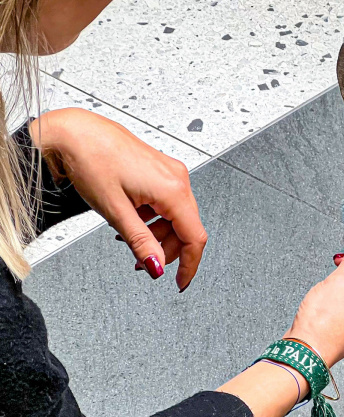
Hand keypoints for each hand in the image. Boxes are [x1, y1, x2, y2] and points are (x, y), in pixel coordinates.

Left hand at [30, 108, 206, 290]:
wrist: (73, 131)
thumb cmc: (90, 158)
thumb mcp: (115, 211)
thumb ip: (140, 242)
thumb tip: (157, 266)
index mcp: (172, 189)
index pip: (194, 237)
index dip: (189, 264)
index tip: (180, 282)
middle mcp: (177, 179)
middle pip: (187, 228)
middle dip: (167, 250)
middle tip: (144, 262)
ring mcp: (170, 172)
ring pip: (177, 217)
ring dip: (158, 235)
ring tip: (130, 239)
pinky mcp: (160, 169)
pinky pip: (167, 203)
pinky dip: (154, 218)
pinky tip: (133, 219)